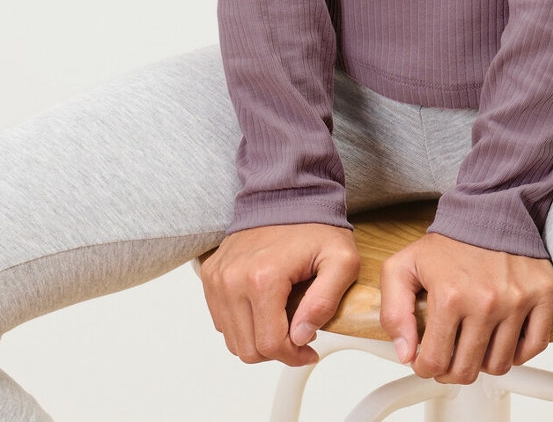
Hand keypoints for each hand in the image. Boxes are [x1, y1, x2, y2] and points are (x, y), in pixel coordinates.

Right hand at [198, 222, 360, 366]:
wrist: (286, 195)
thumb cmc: (314, 227)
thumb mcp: (341, 261)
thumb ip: (325, 302)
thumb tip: (301, 336)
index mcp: (263, 278)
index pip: (270, 344)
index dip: (293, 356)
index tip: (308, 348)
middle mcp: (232, 279)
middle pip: (248, 349)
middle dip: (276, 351)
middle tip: (297, 335)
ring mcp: (217, 278)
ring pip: (232, 339)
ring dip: (258, 339)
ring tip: (282, 320)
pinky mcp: (210, 276)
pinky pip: (221, 320)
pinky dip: (243, 324)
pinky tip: (265, 309)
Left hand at [379, 231, 552, 384]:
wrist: (488, 211)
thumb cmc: (449, 243)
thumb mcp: (403, 267)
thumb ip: (393, 312)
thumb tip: (406, 353)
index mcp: (450, 296)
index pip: (435, 361)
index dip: (425, 368)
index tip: (426, 361)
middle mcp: (486, 302)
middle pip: (467, 370)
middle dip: (451, 370)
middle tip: (448, 357)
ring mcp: (517, 301)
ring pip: (499, 364)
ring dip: (483, 362)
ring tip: (473, 344)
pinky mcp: (542, 296)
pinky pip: (533, 347)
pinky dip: (517, 353)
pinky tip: (501, 340)